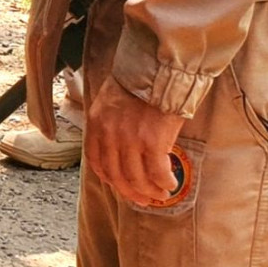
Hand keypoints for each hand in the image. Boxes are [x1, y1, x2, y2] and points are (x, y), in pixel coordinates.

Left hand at [85, 73, 184, 207]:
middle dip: (130, 192)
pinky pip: (157, 171)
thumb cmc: (139, 80)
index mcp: (96, 123)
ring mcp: (130, 139)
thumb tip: (120, 147)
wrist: (159, 67)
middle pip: (116, 175)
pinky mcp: (152, 141)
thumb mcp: (110, 100)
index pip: (96, 161)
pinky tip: (170, 184)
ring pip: (136, 178)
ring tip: (161, 194)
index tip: (121, 186)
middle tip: (143, 199)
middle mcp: (109, 134)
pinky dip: (164, 181)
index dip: (110, 179)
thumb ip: (110, 123)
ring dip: (149, 191)